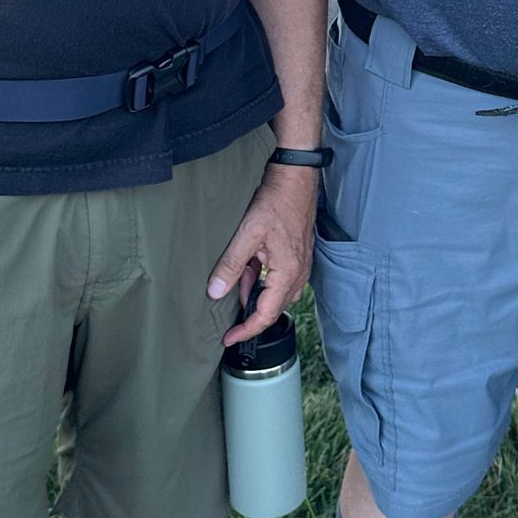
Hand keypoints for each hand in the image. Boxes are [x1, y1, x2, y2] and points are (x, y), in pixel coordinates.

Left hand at [210, 163, 316, 344]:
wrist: (297, 177)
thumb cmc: (277, 201)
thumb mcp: (247, 234)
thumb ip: (231, 265)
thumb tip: (215, 291)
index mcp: (288, 273)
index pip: (266, 314)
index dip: (246, 330)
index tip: (229, 339)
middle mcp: (299, 273)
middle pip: (273, 306)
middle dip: (249, 307)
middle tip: (229, 297)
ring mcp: (301, 264)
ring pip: (276, 292)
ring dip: (256, 289)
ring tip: (239, 273)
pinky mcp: (299, 255)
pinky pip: (280, 277)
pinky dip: (263, 277)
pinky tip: (251, 262)